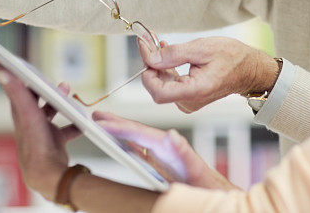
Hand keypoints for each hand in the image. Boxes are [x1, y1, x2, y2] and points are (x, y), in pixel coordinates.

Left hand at [0, 61, 81, 200]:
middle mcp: (30, 122)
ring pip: (51, 113)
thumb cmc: (35, 143)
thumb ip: (15, 89)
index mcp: (21, 114)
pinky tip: (84, 121)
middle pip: (36, 100)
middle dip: (46, 89)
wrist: (48, 175)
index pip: (17, 89)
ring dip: (61, 103)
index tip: (19, 63)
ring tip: (70, 93)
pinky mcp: (55, 142)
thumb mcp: (27, 112)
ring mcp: (43, 132)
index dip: (18, 76)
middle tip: (59, 82)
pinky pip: (67, 130)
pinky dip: (75, 124)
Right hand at [93, 111, 237, 190]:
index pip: (140, 133)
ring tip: (103, 124)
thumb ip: (184, 152)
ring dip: (120, 132)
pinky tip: (120, 144)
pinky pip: (140, 152)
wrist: (213, 194)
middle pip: (136, 132)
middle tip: (96, 115)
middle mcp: (163, 148)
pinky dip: (128, 145)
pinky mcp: (161, 165)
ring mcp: (161, 156)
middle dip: (116, 123)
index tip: (102, 122)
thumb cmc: (206, 184)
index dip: (120, 127)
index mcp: (168, 146)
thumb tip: (172, 135)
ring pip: (136, 140)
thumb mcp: (195, 169)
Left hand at [139, 36, 279, 112]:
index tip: (145, 48)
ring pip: (161, 85)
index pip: (158, 91)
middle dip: (150, 63)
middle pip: (157, 87)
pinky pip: (170, 84)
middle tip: (148, 40)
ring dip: (156, 64)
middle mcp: (190, 101)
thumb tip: (151, 58)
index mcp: (195, 91)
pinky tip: (165, 52)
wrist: (249, 70)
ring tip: (156, 43)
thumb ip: (174, 54)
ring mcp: (189, 101)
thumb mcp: (202, 48)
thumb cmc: (232, 58)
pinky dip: (165, 68)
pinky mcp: (189, 97)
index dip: (147, 70)